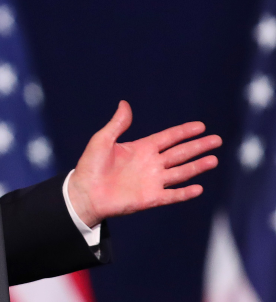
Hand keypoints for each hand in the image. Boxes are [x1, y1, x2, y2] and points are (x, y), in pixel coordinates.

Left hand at [67, 101, 220, 227]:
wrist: (84, 193)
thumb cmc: (90, 166)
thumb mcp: (102, 140)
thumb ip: (117, 124)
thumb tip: (124, 103)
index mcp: (141, 148)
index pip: (168, 138)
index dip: (184, 132)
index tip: (201, 126)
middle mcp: (151, 164)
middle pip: (180, 153)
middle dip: (198, 146)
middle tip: (217, 140)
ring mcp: (152, 181)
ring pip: (181, 172)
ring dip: (197, 167)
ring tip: (214, 160)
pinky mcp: (151, 198)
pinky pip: (172, 195)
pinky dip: (185, 192)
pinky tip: (198, 188)